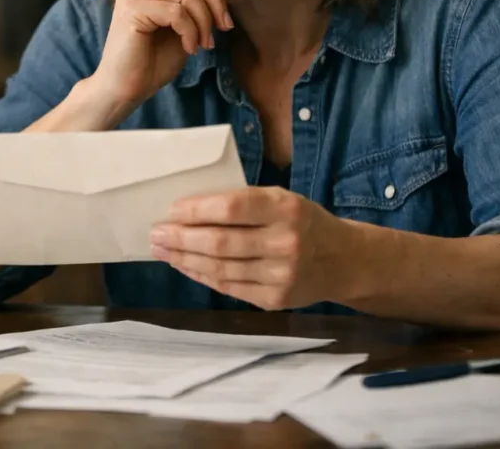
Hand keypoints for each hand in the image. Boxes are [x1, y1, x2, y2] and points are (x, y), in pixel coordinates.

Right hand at [93, 0, 233, 109]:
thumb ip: (196, 2)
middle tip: (223, 27)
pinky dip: (191, 31)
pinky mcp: (130, 11)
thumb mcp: (184, 26)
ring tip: (205, 42)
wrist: (126, 91)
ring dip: (204, 19)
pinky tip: (190, 48)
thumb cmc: (154, 62)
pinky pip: (175, 11)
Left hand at [149, 187, 352, 309]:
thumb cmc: (303, 221)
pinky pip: (228, 287)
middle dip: (181, 238)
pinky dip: (202, 276)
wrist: (343, 260)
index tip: (172, 210)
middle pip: (221, 242)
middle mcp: (285, 242)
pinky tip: (186, 266)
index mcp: (286, 208)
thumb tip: (190, 210)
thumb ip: (244, 203)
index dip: (198, 210)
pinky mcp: (274, 300)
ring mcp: (280, 275)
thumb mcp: (282, 199)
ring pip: (220, 268)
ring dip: (185, 259)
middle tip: (156, 233)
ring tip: (163, 250)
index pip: (233, 207)